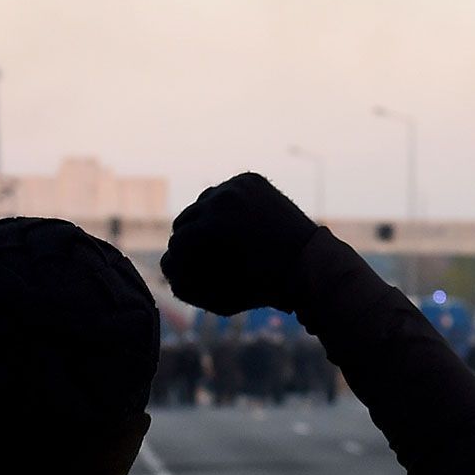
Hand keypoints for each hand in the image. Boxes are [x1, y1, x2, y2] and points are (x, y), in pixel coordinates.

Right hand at [160, 172, 318, 315]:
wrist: (310, 261)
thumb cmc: (266, 285)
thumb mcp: (225, 294)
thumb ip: (189, 285)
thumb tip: (164, 270)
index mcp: (216, 222)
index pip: (180, 240)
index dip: (177, 259)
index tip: (177, 271)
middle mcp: (225, 196)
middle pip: (188, 218)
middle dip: (187, 239)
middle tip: (189, 256)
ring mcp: (239, 184)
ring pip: (204, 202)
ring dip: (201, 221)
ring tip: (205, 241)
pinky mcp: (251, 180)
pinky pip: (224, 191)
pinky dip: (221, 206)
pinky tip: (225, 224)